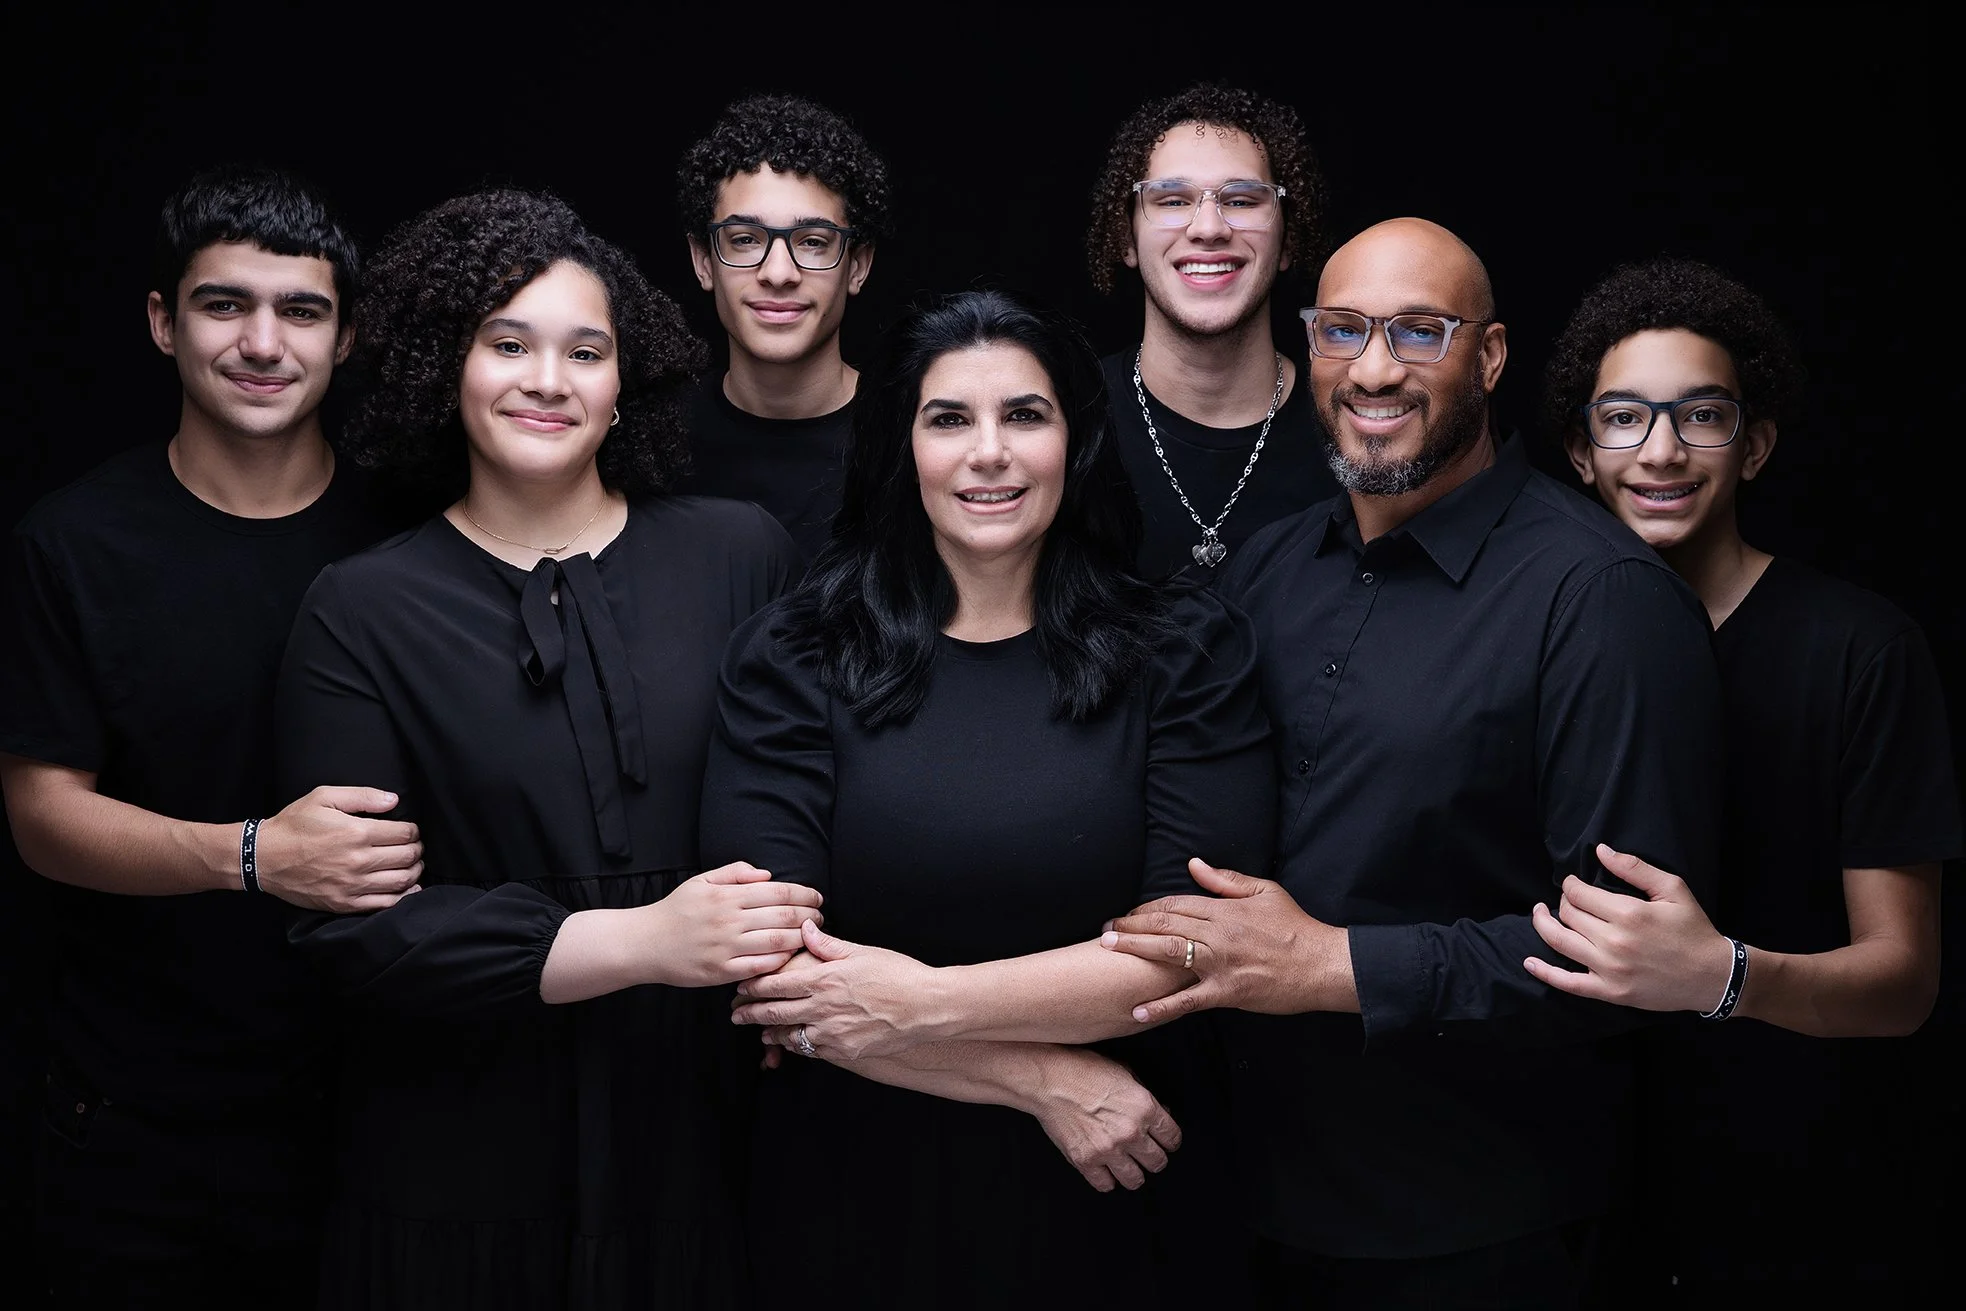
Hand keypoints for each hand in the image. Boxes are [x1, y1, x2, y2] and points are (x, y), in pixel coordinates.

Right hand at [255, 786, 422, 912]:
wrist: (263, 858)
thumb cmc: (293, 825)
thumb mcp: (323, 797)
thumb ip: (362, 796)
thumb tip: (394, 801)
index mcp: (356, 833)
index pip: (404, 834)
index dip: (413, 831)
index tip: (411, 830)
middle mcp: (358, 861)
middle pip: (407, 857)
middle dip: (417, 849)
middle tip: (415, 846)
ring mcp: (352, 885)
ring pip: (401, 881)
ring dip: (414, 871)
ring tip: (413, 864)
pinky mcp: (344, 903)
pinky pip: (385, 904)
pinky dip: (403, 896)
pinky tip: (408, 888)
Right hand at [645, 862, 823, 987]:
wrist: (645, 943)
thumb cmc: (676, 910)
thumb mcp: (701, 881)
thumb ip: (735, 873)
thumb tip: (767, 875)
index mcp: (727, 896)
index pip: (777, 892)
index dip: (804, 894)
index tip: (817, 898)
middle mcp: (729, 920)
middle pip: (783, 916)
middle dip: (809, 916)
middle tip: (821, 918)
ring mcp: (726, 947)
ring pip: (777, 942)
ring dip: (801, 939)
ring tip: (812, 936)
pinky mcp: (722, 971)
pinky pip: (760, 967)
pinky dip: (779, 962)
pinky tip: (789, 956)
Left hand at [737, 920, 934, 1061]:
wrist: (928, 1007)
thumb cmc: (898, 974)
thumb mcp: (862, 952)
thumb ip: (827, 945)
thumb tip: (803, 928)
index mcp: (825, 979)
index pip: (776, 984)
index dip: (754, 986)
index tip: (740, 987)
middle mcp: (823, 1008)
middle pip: (775, 1013)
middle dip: (751, 1013)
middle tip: (735, 1013)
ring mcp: (833, 1033)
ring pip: (790, 1036)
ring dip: (771, 1034)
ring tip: (761, 1032)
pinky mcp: (845, 1052)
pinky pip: (812, 1051)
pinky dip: (798, 1046)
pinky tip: (793, 1043)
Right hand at [1028, 1048, 1181, 1192]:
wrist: (1049, 1079)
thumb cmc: (1084, 1070)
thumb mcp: (1125, 1073)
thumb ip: (1146, 1097)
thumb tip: (1161, 1115)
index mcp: (1145, 1107)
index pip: (1172, 1138)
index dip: (1169, 1141)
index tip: (1163, 1142)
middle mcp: (1130, 1132)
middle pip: (1158, 1162)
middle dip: (1153, 1157)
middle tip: (1144, 1153)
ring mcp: (1108, 1149)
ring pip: (1135, 1180)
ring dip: (1133, 1173)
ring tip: (1126, 1165)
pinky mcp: (1086, 1161)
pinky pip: (1105, 1185)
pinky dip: (1106, 1179)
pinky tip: (1104, 1168)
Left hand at [1100, 857, 1349, 1021]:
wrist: (1322, 965)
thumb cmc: (1295, 927)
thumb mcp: (1265, 892)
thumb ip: (1226, 880)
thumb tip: (1193, 865)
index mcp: (1225, 909)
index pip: (1175, 904)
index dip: (1147, 908)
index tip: (1129, 913)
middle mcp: (1218, 934)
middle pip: (1164, 925)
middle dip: (1130, 925)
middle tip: (1105, 930)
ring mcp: (1220, 964)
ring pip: (1168, 954)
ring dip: (1134, 950)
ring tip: (1107, 951)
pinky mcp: (1227, 993)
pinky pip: (1188, 1001)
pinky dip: (1161, 1007)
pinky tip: (1138, 1011)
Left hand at [1524, 842, 1733, 1012]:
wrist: (1714, 976)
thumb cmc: (1693, 930)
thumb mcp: (1673, 889)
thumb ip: (1634, 868)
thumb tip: (1600, 850)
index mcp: (1629, 913)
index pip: (1579, 894)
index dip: (1571, 885)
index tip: (1575, 883)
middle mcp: (1614, 941)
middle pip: (1568, 915)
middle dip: (1564, 902)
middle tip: (1570, 899)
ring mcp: (1609, 969)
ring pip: (1560, 942)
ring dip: (1543, 925)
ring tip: (1540, 913)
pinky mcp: (1610, 991)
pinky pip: (1567, 984)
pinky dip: (1544, 972)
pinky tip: (1530, 962)